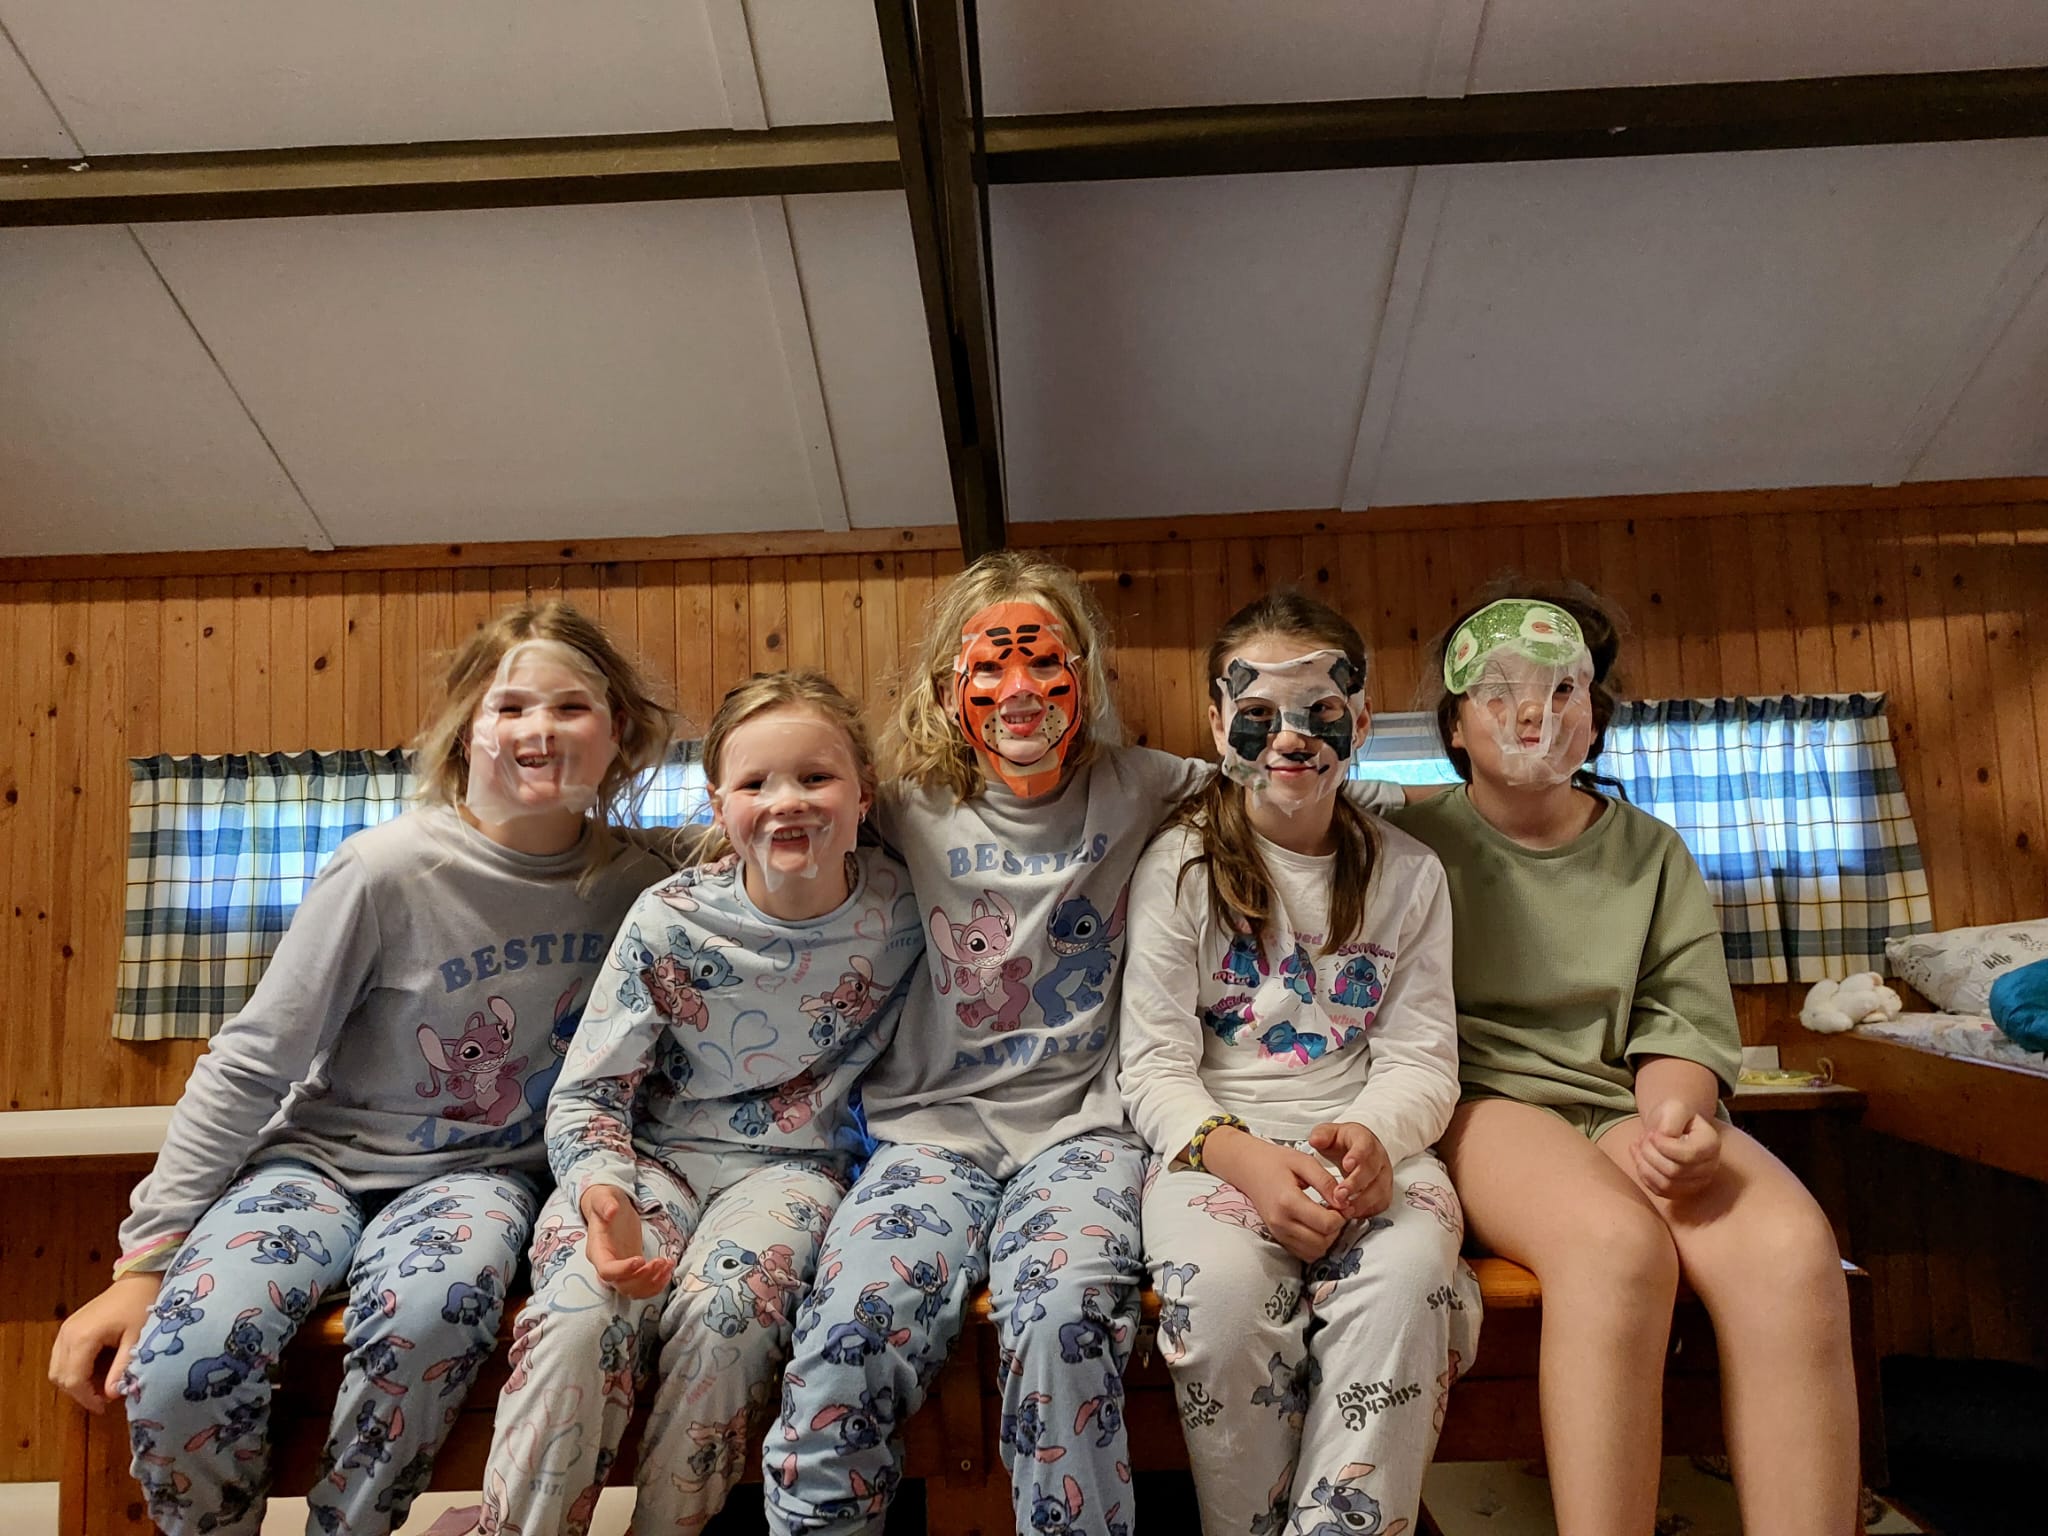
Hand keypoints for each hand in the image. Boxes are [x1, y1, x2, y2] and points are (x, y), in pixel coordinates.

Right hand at [49, 1272, 161, 1412]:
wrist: (138, 1279)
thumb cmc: (141, 1305)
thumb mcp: (137, 1338)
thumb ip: (122, 1368)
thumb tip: (109, 1396)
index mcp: (83, 1337)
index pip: (73, 1380)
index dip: (87, 1398)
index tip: (105, 1406)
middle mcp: (67, 1335)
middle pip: (60, 1377)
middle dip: (79, 1392)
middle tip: (103, 1398)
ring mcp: (65, 1330)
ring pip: (57, 1369)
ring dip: (74, 1382)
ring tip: (100, 1386)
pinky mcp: (69, 1328)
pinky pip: (61, 1357)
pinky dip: (73, 1369)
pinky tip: (94, 1371)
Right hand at [578, 1185, 674, 1298]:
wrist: (609, 1207)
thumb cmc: (604, 1201)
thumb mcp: (602, 1197)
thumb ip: (605, 1203)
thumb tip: (611, 1211)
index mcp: (597, 1251)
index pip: (606, 1271)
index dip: (623, 1270)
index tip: (641, 1259)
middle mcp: (606, 1265)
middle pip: (622, 1285)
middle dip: (644, 1277)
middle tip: (661, 1261)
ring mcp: (620, 1270)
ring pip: (634, 1290)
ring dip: (653, 1282)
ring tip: (668, 1264)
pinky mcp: (632, 1269)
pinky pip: (643, 1286)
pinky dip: (657, 1284)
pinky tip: (668, 1270)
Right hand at [1200, 1128, 1346, 1262]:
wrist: (1247, 1167)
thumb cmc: (1275, 1161)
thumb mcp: (1304, 1162)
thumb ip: (1326, 1182)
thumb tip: (1344, 1202)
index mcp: (1288, 1201)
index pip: (1326, 1224)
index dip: (1341, 1216)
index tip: (1342, 1204)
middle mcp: (1281, 1222)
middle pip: (1322, 1243)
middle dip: (1336, 1230)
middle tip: (1336, 1211)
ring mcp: (1278, 1233)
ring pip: (1314, 1252)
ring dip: (1327, 1239)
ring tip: (1326, 1218)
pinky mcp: (1278, 1238)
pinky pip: (1304, 1253)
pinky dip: (1315, 1244)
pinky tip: (1315, 1225)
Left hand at [1308, 1121, 1392, 1218]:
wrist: (1355, 1150)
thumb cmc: (1342, 1143)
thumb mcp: (1329, 1133)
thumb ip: (1322, 1135)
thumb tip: (1315, 1139)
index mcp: (1364, 1140)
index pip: (1365, 1146)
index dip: (1357, 1155)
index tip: (1346, 1165)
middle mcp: (1378, 1157)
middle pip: (1372, 1171)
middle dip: (1356, 1185)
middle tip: (1339, 1195)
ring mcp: (1383, 1175)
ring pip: (1379, 1190)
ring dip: (1362, 1201)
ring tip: (1344, 1208)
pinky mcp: (1384, 1191)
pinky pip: (1380, 1203)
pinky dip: (1367, 1210)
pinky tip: (1353, 1213)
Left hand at [1632, 1098, 1721, 1199]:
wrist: (1672, 1127)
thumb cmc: (1674, 1116)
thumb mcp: (1674, 1108)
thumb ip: (1671, 1121)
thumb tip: (1663, 1140)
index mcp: (1711, 1144)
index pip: (1688, 1155)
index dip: (1664, 1146)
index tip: (1651, 1134)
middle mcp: (1709, 1167)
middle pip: (1675, 1171)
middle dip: (1651, 1153)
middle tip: (1643, 1138)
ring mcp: (1696, 1182)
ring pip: (1666, 1184)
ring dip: (1644, 1165)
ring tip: (1639, 1147)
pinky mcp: (1681, 1191)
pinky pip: (1659, 1190)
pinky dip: (1644, 1174)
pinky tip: (1638, 1157)